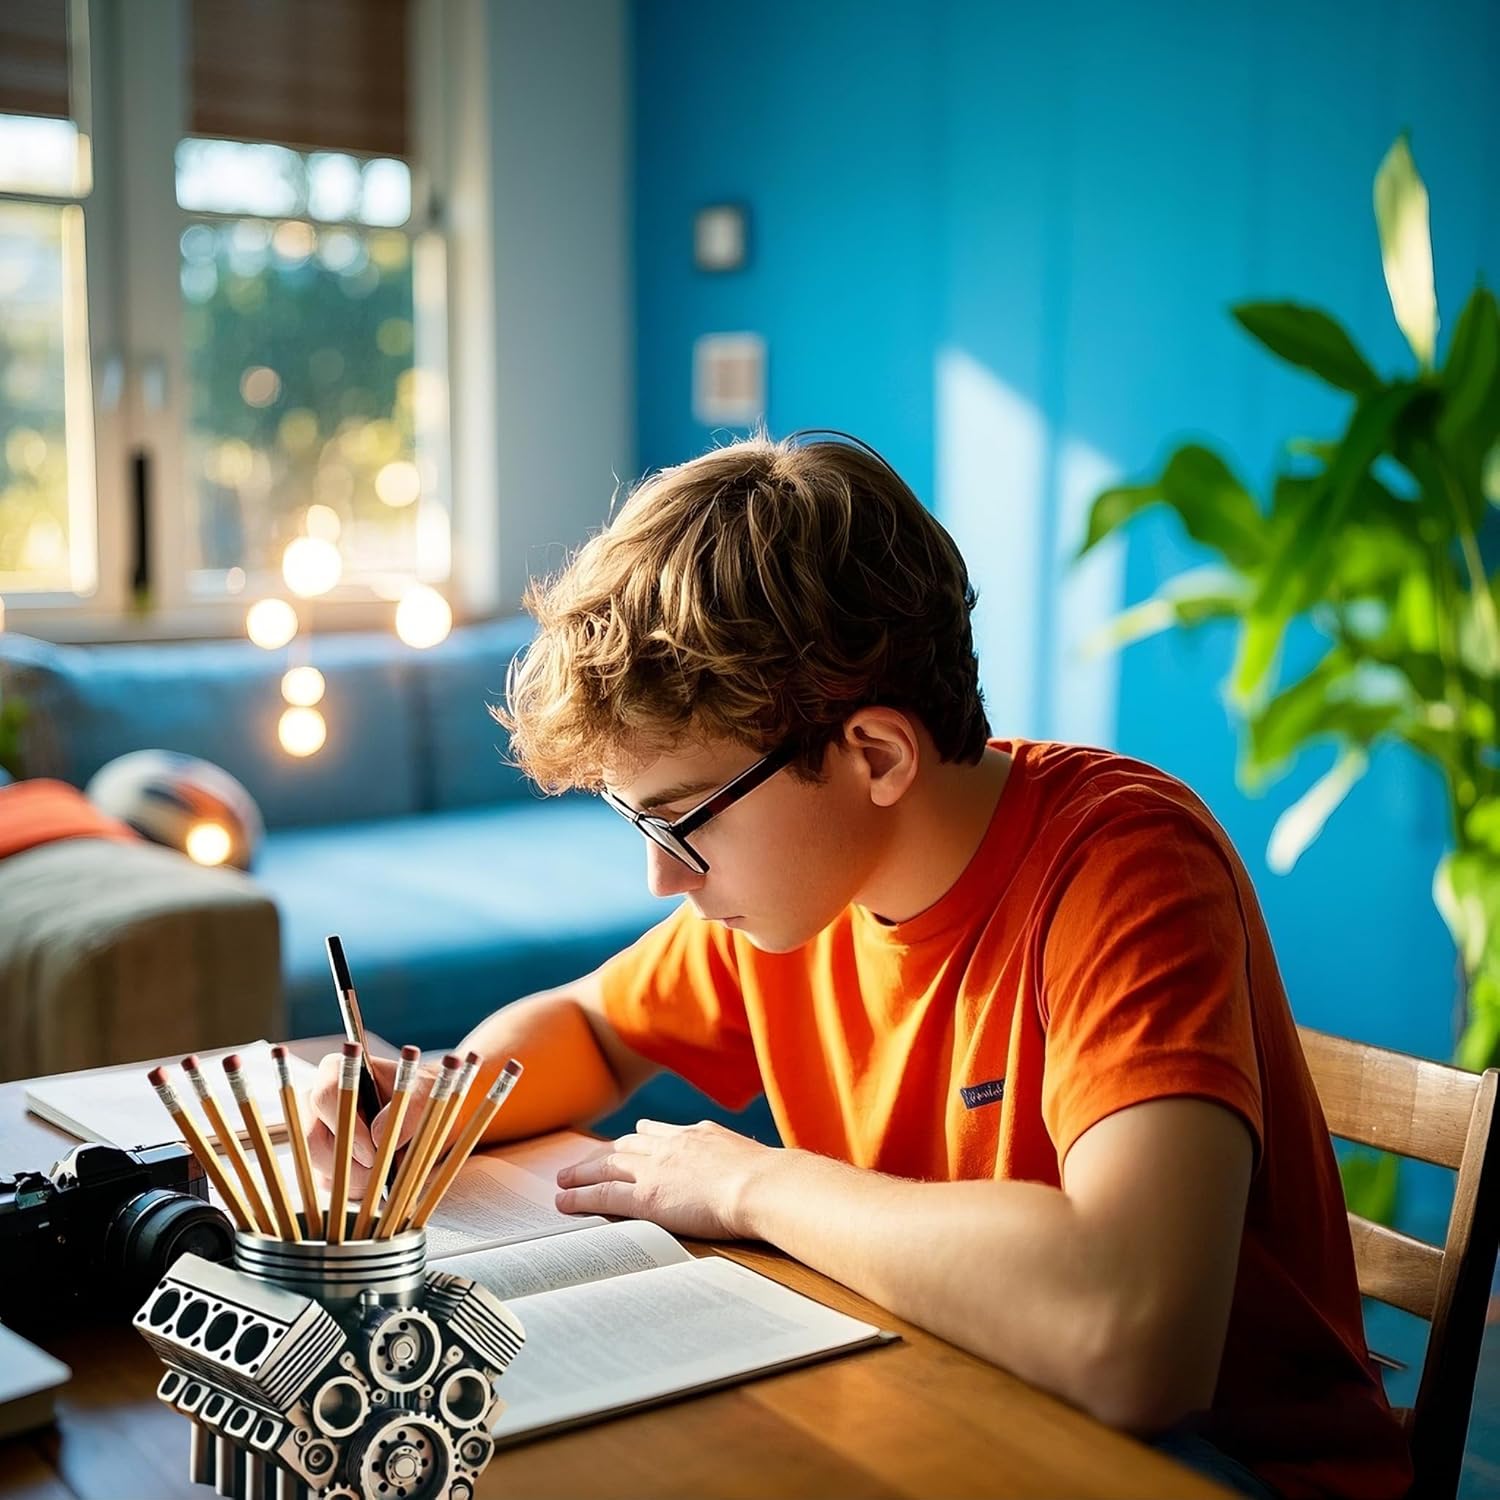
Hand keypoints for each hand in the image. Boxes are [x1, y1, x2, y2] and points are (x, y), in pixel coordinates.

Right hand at [305, 1053, 435, 1195]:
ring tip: (385, 1176)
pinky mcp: (323, 1161)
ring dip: (353, 1180)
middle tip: (379, 1173)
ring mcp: (318, 1133)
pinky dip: (354, 1190)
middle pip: (312, 1138)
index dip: (347, 1125)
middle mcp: (320, 1102)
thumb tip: (378, 1135)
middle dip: (347, 1163)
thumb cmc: (423, 1096)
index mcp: (338, 1072)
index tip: (372, 1151)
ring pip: (318, 1167)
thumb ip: (409, 1108)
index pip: (326, 1095)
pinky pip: (328, 1184)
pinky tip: (378, 1183)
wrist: (428, 1119)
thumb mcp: (427, 1094)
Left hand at [554, 1119, 777, 1239]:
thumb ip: (741, 1159)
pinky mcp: (644, 1196)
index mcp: (698, 1135)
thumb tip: (756, 1167)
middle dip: (603, 1152)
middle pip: (627, 1145)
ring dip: (583, 1171)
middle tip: (586, 1160)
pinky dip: (579, 1197)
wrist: (760, 1184)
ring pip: (607, 1166)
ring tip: (565, 1178)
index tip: (630, 1137)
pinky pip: (602, 1195)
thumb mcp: (753, 1158)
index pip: (659, 1132)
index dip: (639, 1136)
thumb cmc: (769, 1179)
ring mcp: (655, 1169)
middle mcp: (671, 1146)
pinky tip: (564, 1201)